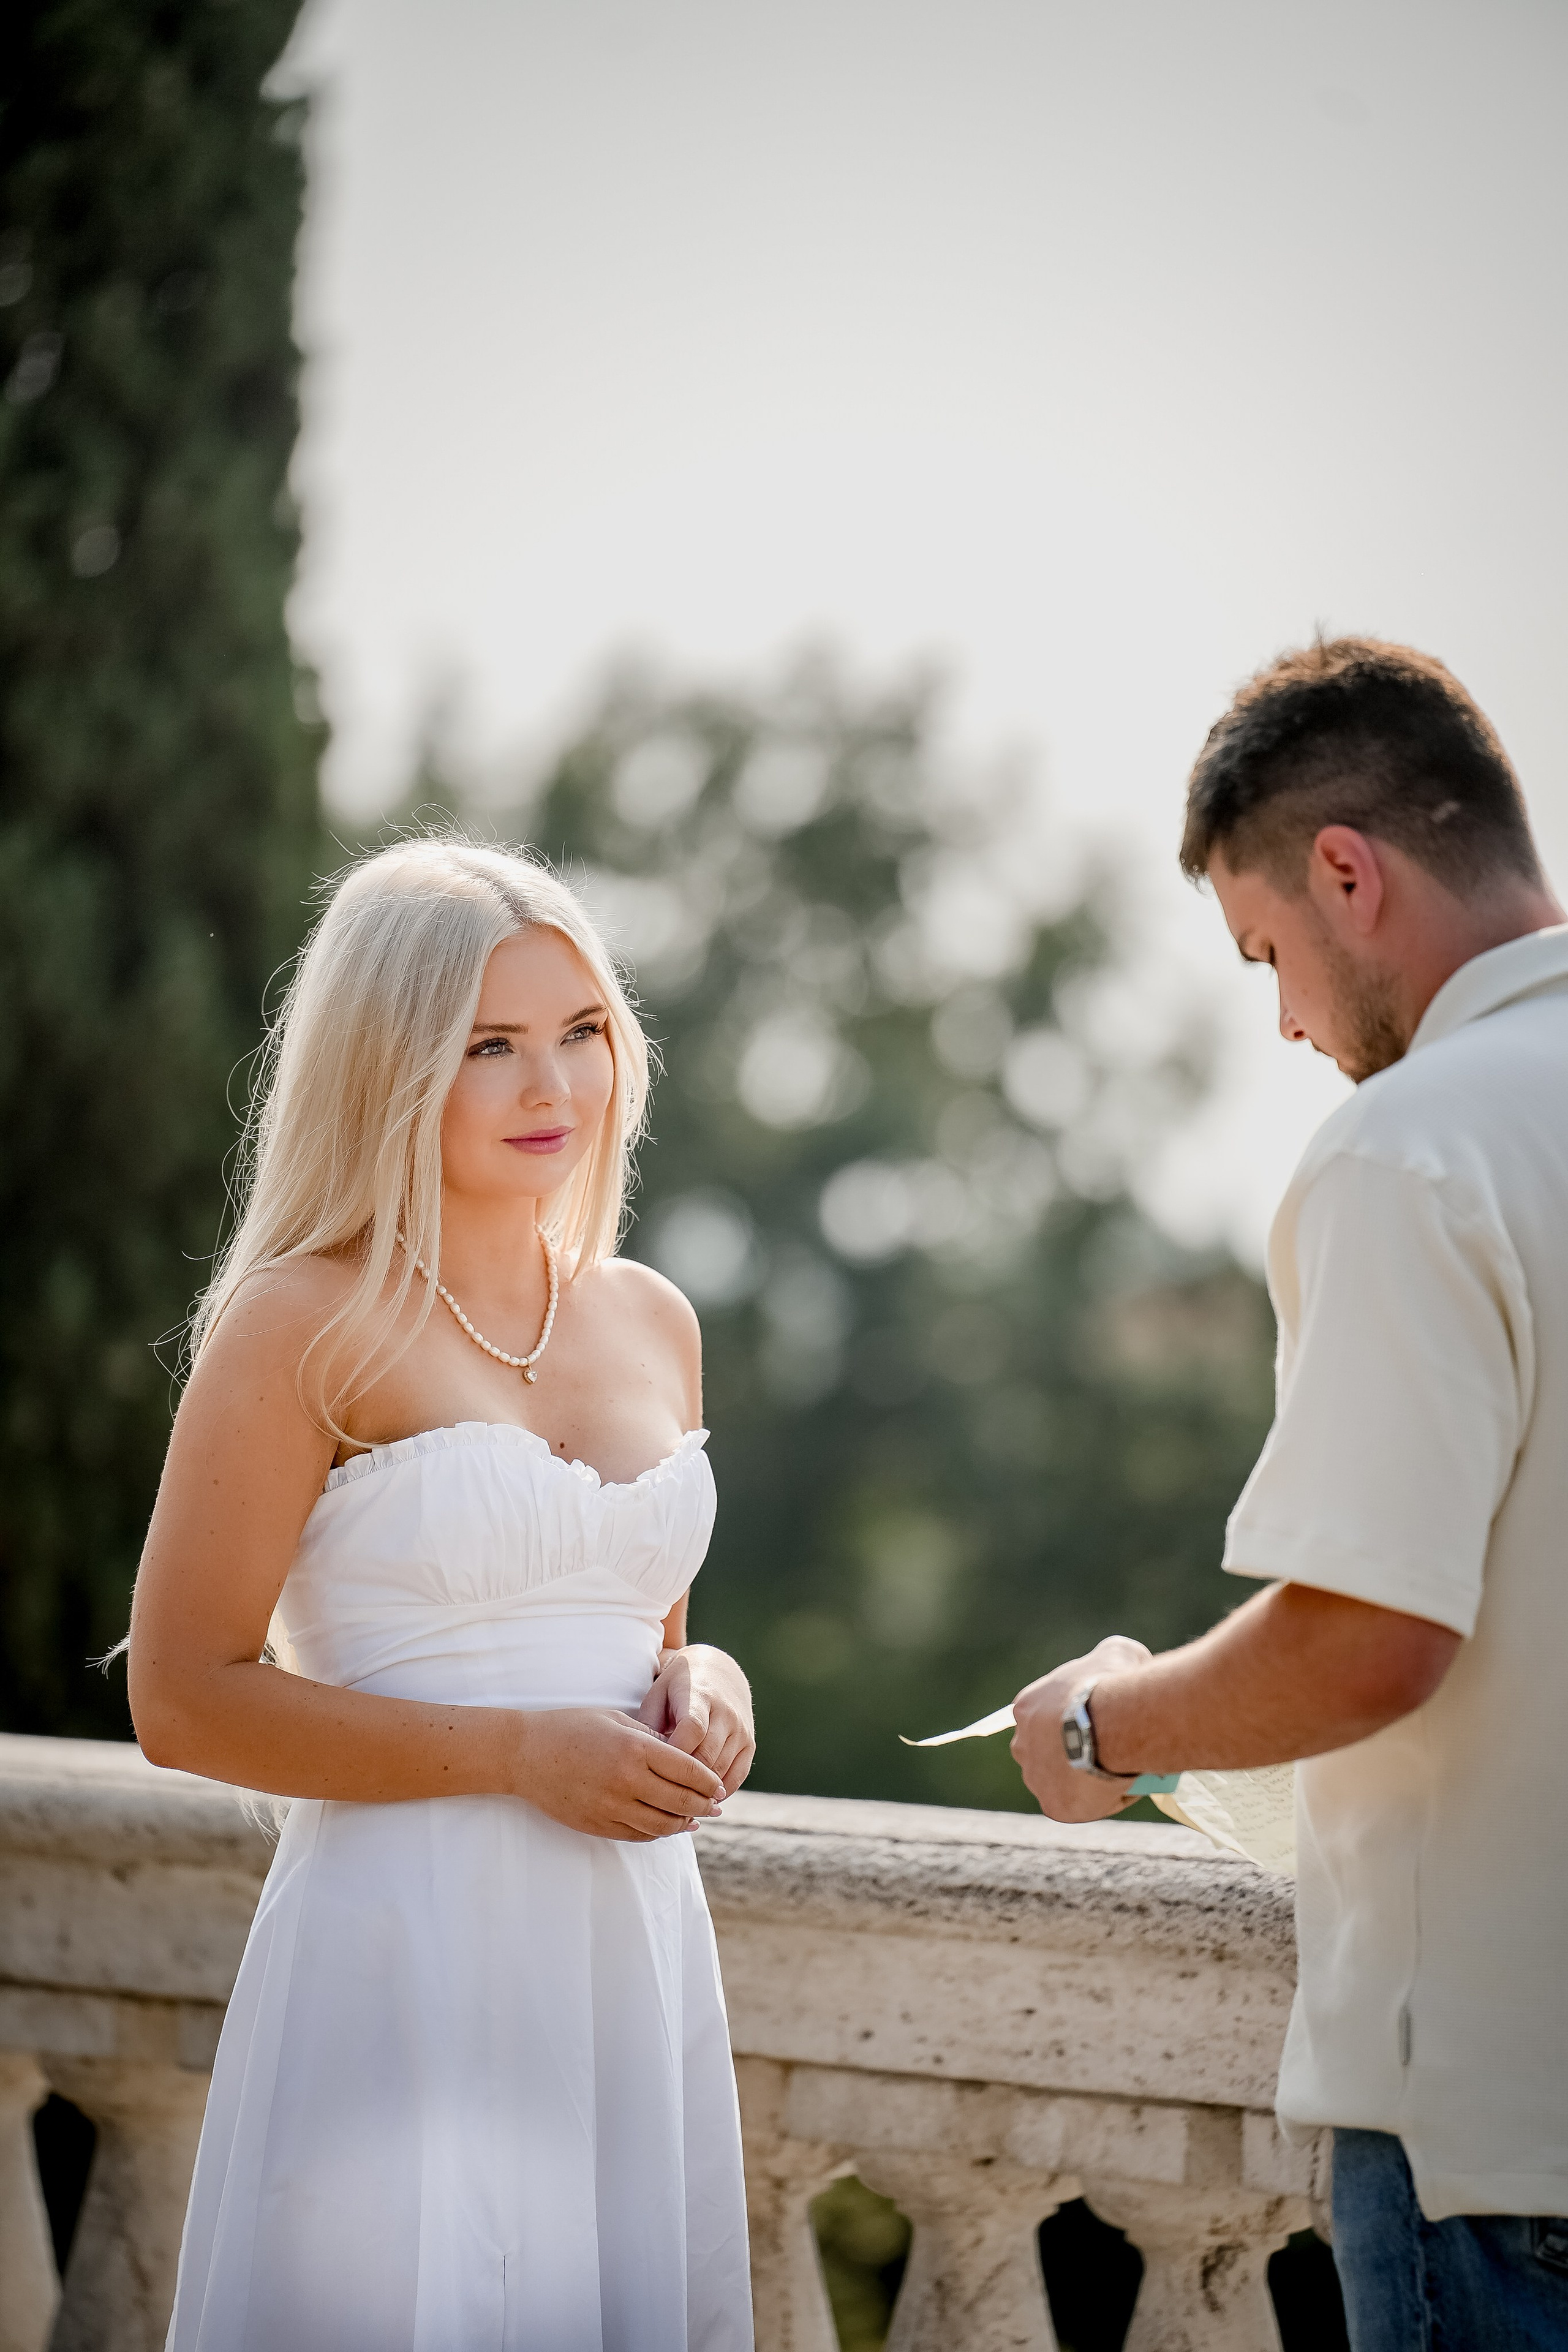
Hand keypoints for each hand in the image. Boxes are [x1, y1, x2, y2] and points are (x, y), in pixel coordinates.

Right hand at [511, 1707, 725, 1841]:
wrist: (525, 1754)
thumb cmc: (572, 1727)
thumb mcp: (617, 1719)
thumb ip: (651, 1737)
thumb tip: (684, 1755)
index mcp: (635, 1748)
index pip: (688, 1771)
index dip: (710, 1782)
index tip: (720, 1786)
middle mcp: (627, 1780)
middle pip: (681, 1801)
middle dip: (704, 1805)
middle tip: (717, 1806)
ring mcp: (611, 1807)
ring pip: (662, 1825)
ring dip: (685, 1824)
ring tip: (697, 1819)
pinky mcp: (598, 1824)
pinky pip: (638, 1835)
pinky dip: (658, 1833)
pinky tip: (667, 1827)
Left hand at [637, 1644, 754, 1795]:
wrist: (718, 1672)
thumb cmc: (677, 1688)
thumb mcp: (658, 1695)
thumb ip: (649, 1725)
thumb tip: (642, 1761)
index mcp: (700, 1696)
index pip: (693, 1729)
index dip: (676, 1754)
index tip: (655, 1771)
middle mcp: (726, 1713)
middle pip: (707, 1755)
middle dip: (684, 1779)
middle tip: (662, 1799)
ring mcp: (741, 1729)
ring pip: (722, 1769)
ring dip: (700, 1790)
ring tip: (676, 1805)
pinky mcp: (750, 1743)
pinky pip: (738, 1776)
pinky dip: (720, 1792)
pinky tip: (700, 1799)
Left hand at [1011, 1635, 1152, 1822]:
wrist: (1116, 1722)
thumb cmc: (1115, 1684)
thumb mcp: (1116, 1652)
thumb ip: (1109, 1659)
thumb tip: (1120, 1664)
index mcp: (1027, 1707)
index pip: (1047, 1718)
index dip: (1074, 1721)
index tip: (1102, 1723)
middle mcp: (1022, 1744)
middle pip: (1048, 1752)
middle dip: (1074, 1752)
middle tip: (1111, 1749)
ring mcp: (1035, 1777)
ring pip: (1062, 1781)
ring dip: (1084, 1779)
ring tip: (1120, 1771)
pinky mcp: (1054, 1806)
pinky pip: (1081, 1806)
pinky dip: (1101, 1800)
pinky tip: (1122, 1789)